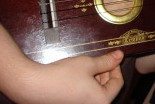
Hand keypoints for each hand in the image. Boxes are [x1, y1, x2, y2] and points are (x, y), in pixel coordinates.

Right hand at [6, 51, 123, 103]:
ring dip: (95, 77)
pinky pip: (86, 94)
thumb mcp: (88, 64)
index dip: (115, 67)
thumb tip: (120, 55)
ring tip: (85, 67)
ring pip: (97, 90)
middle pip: (107, 87)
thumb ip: (107, 60)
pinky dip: (86, 83)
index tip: (111, 57)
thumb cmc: (62, 76)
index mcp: (102, 101)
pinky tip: (78, 75)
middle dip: (104, 72)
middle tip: (97, 60)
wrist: (34, 85)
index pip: (118, 82)